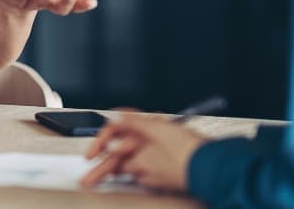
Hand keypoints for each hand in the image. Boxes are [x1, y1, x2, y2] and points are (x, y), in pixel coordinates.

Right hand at [81, 113, 207, 191]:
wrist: (205, 168)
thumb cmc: (186, 145)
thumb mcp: (158, 128)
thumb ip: (134, 121)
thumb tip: (114, 113)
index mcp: (145, 127)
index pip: (117, 128)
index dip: (102, 138)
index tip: (94, 151)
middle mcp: (145, 142)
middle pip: (116, 150)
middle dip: (100, 161)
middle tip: (87, 173)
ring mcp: (149, 158)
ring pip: (122, 164)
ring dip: (106, 171)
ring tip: (92, 181)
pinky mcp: (154, 174)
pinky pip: (135, 175)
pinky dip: (125, 177)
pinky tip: (116, 180)